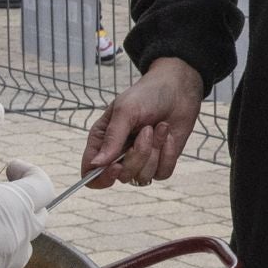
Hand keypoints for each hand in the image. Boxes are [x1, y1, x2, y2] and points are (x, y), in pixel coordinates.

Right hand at [86, 57, 202, 186]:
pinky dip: (168, 154)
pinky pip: (162, 173)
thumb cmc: (146, 95)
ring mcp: (140, 161)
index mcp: (101, 141)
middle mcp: (118, 155)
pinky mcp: (160, 163)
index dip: (101, 177)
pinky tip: (168, 135)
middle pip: (121, 176)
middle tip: (147, 130)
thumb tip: (96, 164)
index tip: (116, 166)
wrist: (177, 90)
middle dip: (137, 155)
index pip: (90, 173)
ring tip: (159, 127)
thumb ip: (111, 138)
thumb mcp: (125, 110)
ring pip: (143, 177)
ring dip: (154, 150)